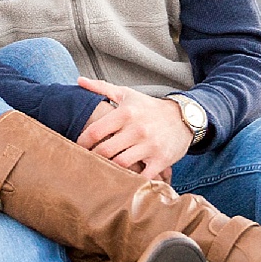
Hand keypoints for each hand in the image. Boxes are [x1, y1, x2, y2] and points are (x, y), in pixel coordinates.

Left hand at [74, 77, 192, 177]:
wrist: (183, 117)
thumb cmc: (148, 107)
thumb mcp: (127, 94)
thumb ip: (101, 88)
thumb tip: (79, 80)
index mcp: (126, 113)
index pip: (95, 131)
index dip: (82, 142)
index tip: (77, 148)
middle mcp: (138, 129)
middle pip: (104, 151)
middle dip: (92, 158)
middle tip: (86, 162)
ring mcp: (150, 146)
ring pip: (120, 164)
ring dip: (109, 169)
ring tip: (102, 171)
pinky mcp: (161, 160)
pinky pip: (142, 176)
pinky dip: (131, 180)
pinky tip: (124, 179)